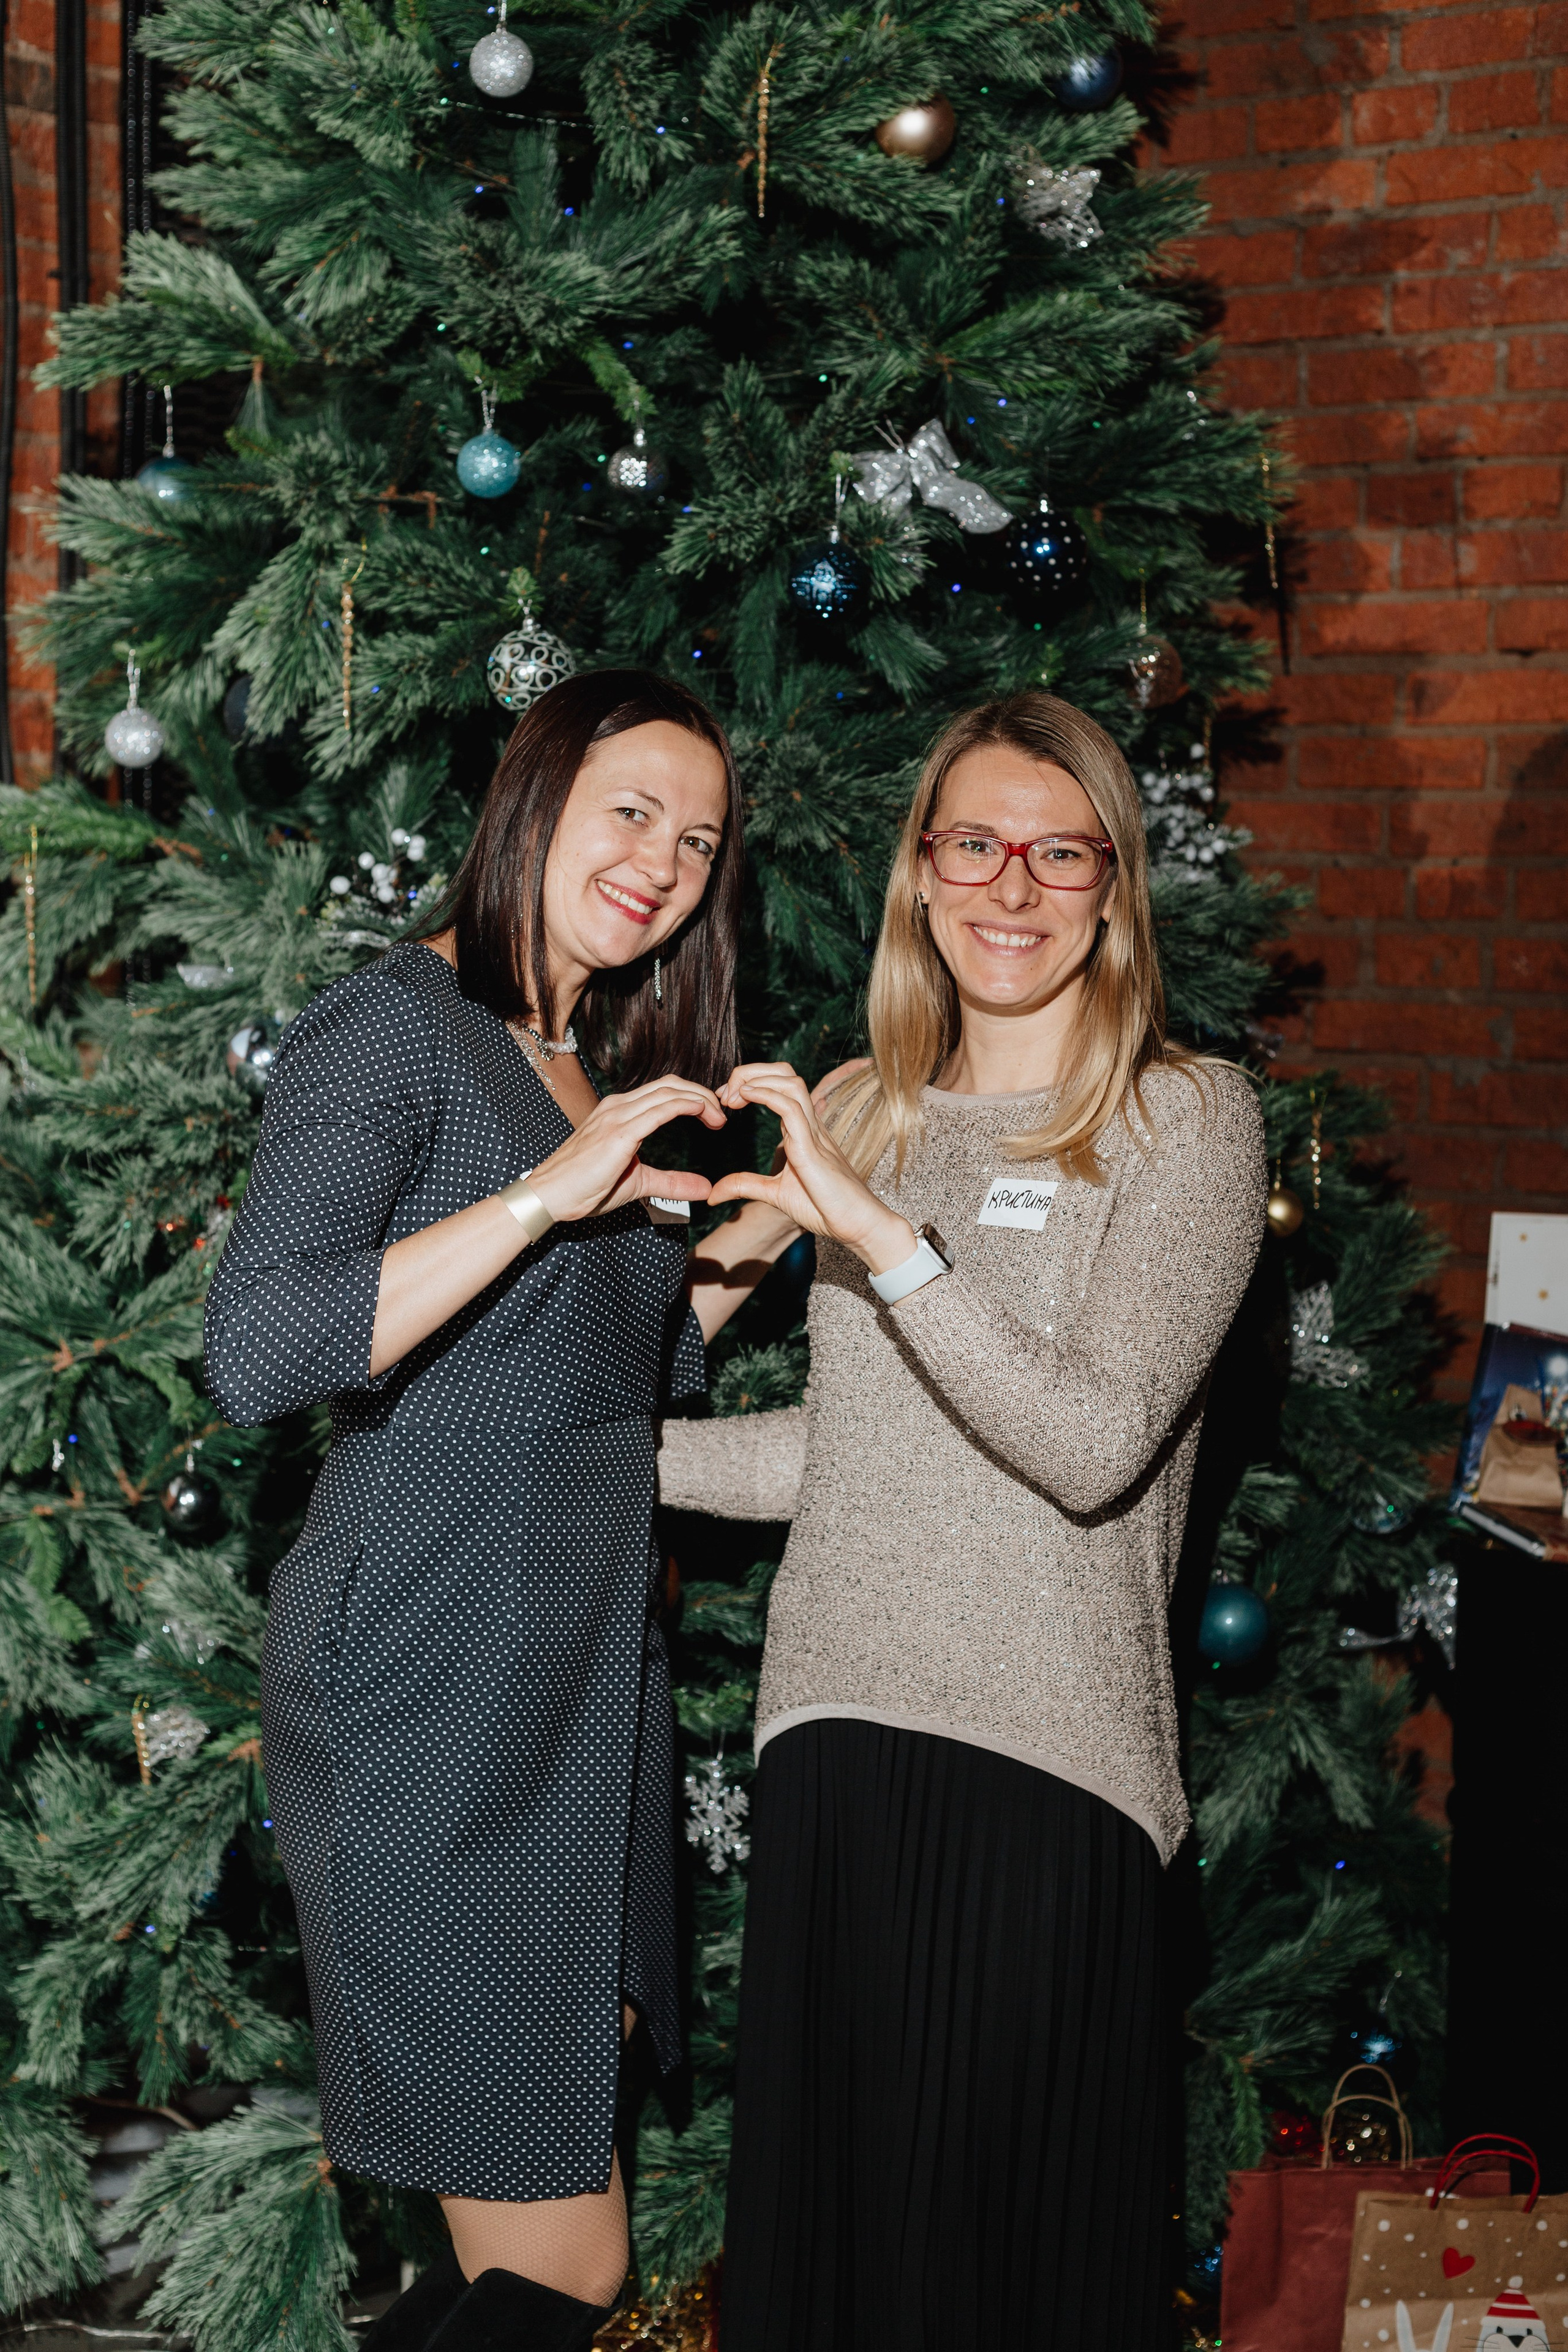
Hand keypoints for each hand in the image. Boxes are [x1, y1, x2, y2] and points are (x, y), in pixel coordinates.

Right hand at [529, 1078, 724, 1223]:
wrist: (550, 1196)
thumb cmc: (584, 1188)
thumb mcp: (638, 1183)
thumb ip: (672, 1182)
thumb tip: (704, 1188)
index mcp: (620, 1112)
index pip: (664, 1091)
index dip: (693, 1097)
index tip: (713, 1115)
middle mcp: (618, 1106)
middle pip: (670, 1084)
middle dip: (702, 1094)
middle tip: (722, 1114)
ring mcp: (617, 1115)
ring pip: (669, 1091)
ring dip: (700, 1099)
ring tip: (719, 1117)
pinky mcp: (619, 1131)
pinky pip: (661, 1109)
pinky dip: (688, 1106)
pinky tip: (704, 1115)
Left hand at [708, 1063, 914, 1276]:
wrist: (857, 1225)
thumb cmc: (825, 1208)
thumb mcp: (774, 1194)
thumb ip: (746, 1186)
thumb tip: (713, 1194)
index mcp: (801, 1130)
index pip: (779, 1086)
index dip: (751, 1083)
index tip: (726, 1099)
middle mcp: (809, 1124)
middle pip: (785, 1074)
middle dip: (751, 1072)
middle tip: (725, 1093)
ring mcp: (813, 1133)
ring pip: (790, 1083)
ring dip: (757, 1079)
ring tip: (733, 1094)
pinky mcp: (813, 1149)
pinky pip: (792, 1109)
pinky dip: (767, 1095)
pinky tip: (746, 1097)